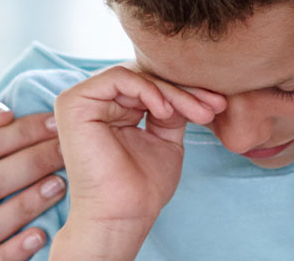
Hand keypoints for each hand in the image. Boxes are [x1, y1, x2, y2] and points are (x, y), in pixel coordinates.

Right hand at [52, 66, 226, 236]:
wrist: (123, 216)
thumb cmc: (143, 187)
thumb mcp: (166, 138)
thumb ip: (171, 110)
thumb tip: (189, 88)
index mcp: (113, 109)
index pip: (154, 86)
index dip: (188, 93)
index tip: (219, 106)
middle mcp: (95, 102)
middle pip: (148, 80)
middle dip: (187, 91)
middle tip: (215, 106)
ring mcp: (82, 102)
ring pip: (139, 77)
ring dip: (174, 93)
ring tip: (198, 113)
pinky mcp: (74, 104)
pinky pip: (118, 78)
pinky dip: (147, 89)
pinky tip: (165, 110)